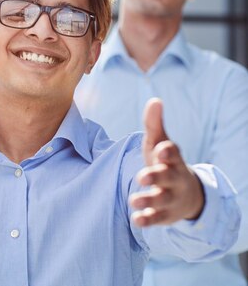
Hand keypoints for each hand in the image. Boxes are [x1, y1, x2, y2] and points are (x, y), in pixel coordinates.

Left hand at [129, 98, 203, 226]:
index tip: (161, 149)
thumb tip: (154, 100)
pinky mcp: (165, 215)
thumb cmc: (166, 163)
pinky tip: (136, 219)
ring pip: (162, 200)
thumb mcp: (159, 144)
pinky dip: (148, 219)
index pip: (173, 153)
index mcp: (172, 160)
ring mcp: (171, 197)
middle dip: (156, 176)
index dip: (167, 151)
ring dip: (148, 200)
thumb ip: (154, 124)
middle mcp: (175, 179)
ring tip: (133, 201)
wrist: (186, 194)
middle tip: (142, 177)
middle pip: (168, 177)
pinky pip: (157, 219)